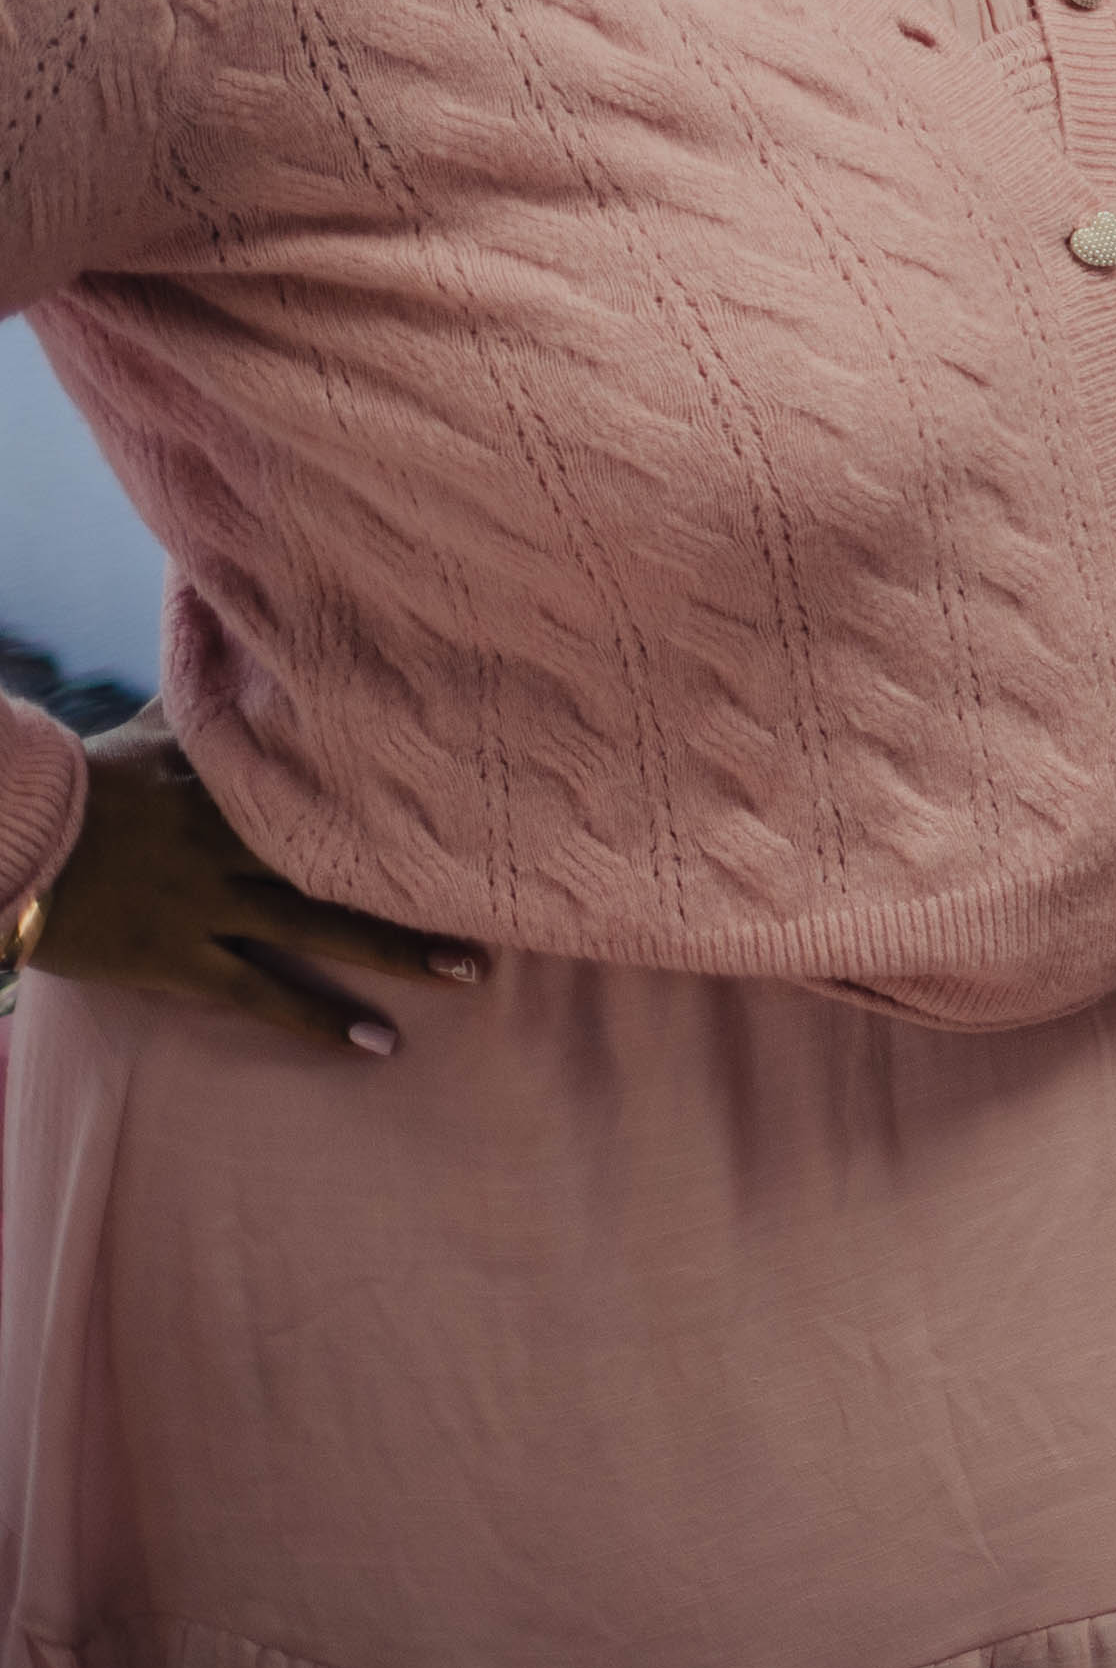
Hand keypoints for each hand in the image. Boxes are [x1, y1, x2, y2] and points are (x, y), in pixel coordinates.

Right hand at [24, 725, 482, 1056]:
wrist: (14, 836)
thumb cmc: (92, 776)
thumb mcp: (166, 723)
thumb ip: (224, 692)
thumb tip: (259, 624)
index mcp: (248, 782)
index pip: (350, 783)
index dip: (420, 794)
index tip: (496, 803)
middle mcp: (243, 841)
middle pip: (354, 862)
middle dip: (432, 883)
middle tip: (513, 901)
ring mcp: (212, 903)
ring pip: (324, 929)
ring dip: (399, 953)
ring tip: (471, 973)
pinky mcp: (178, 958)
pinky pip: (262, 994)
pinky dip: (319, 1020)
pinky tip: (377, 1044)